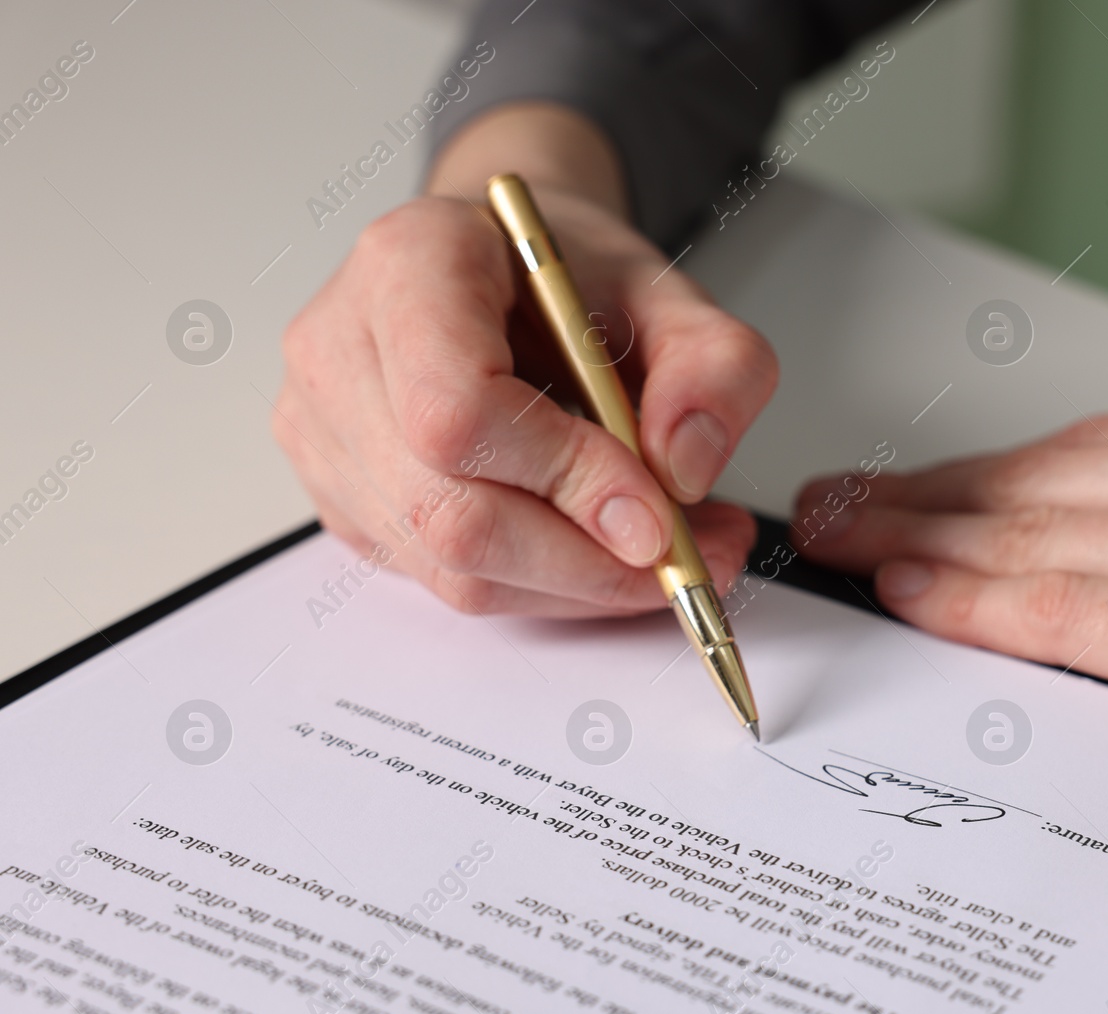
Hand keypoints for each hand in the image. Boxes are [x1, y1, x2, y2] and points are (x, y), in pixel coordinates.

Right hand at [276, 104, 776, 616]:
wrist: (506, 270)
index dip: (565, 478)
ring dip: (579, 584)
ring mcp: (325, 433)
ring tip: (670, 550)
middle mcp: (340, 350)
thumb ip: (712, 365)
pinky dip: (545, 585)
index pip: (457, 409)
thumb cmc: (567, 272)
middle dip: (588, 560)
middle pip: (449, 511)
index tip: (658, 514)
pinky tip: (602, 549)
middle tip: (692, 555)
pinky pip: (446, 579)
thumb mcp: (670, 290)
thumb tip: (687, 469)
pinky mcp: (342, 498)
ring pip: (451, 566)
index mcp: (408, 263)